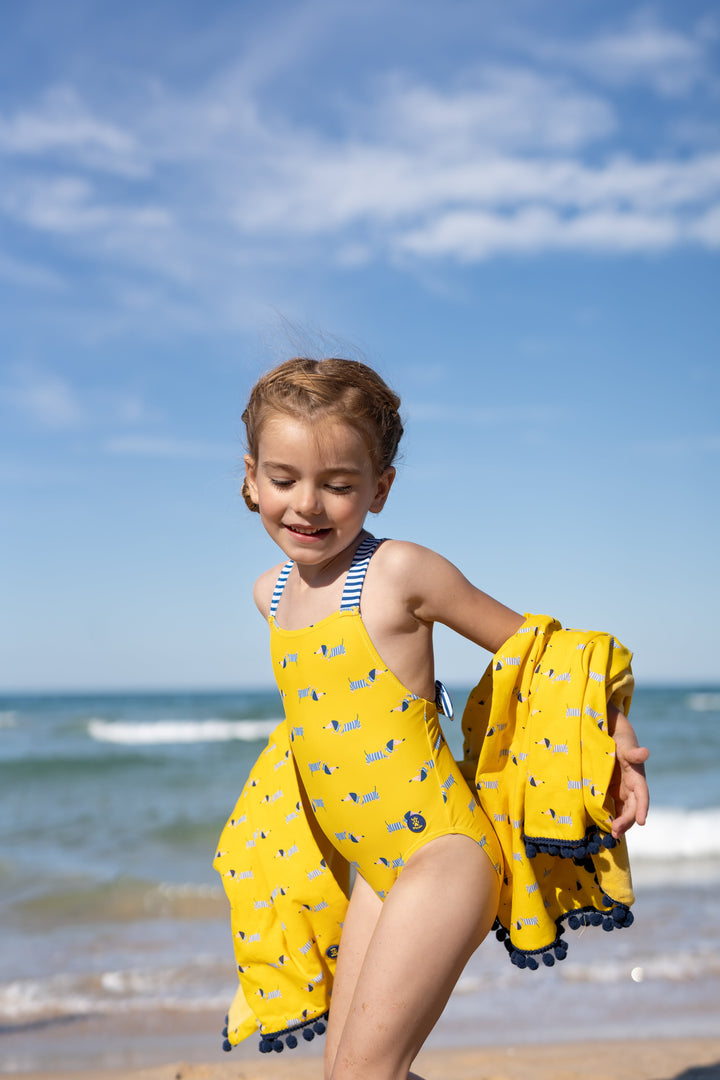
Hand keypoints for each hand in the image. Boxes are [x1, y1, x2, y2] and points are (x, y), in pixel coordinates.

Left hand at [607, 705, 648, 837]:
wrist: (613, 739)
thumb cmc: (621, 742)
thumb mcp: (626, 745)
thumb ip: (633, 752)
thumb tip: (646, 752)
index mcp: (637, 777)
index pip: (642, 795)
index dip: (642, 808)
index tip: (641, 821)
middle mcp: (632, 788)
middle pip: (632, 808)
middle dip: (626, 821)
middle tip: (616, 831)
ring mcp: (623, 792)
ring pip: (624, 811)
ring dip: (620, 823)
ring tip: (612, 834)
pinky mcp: (613, 793)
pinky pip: (614, 808)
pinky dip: (611, 818)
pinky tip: (604, 827)